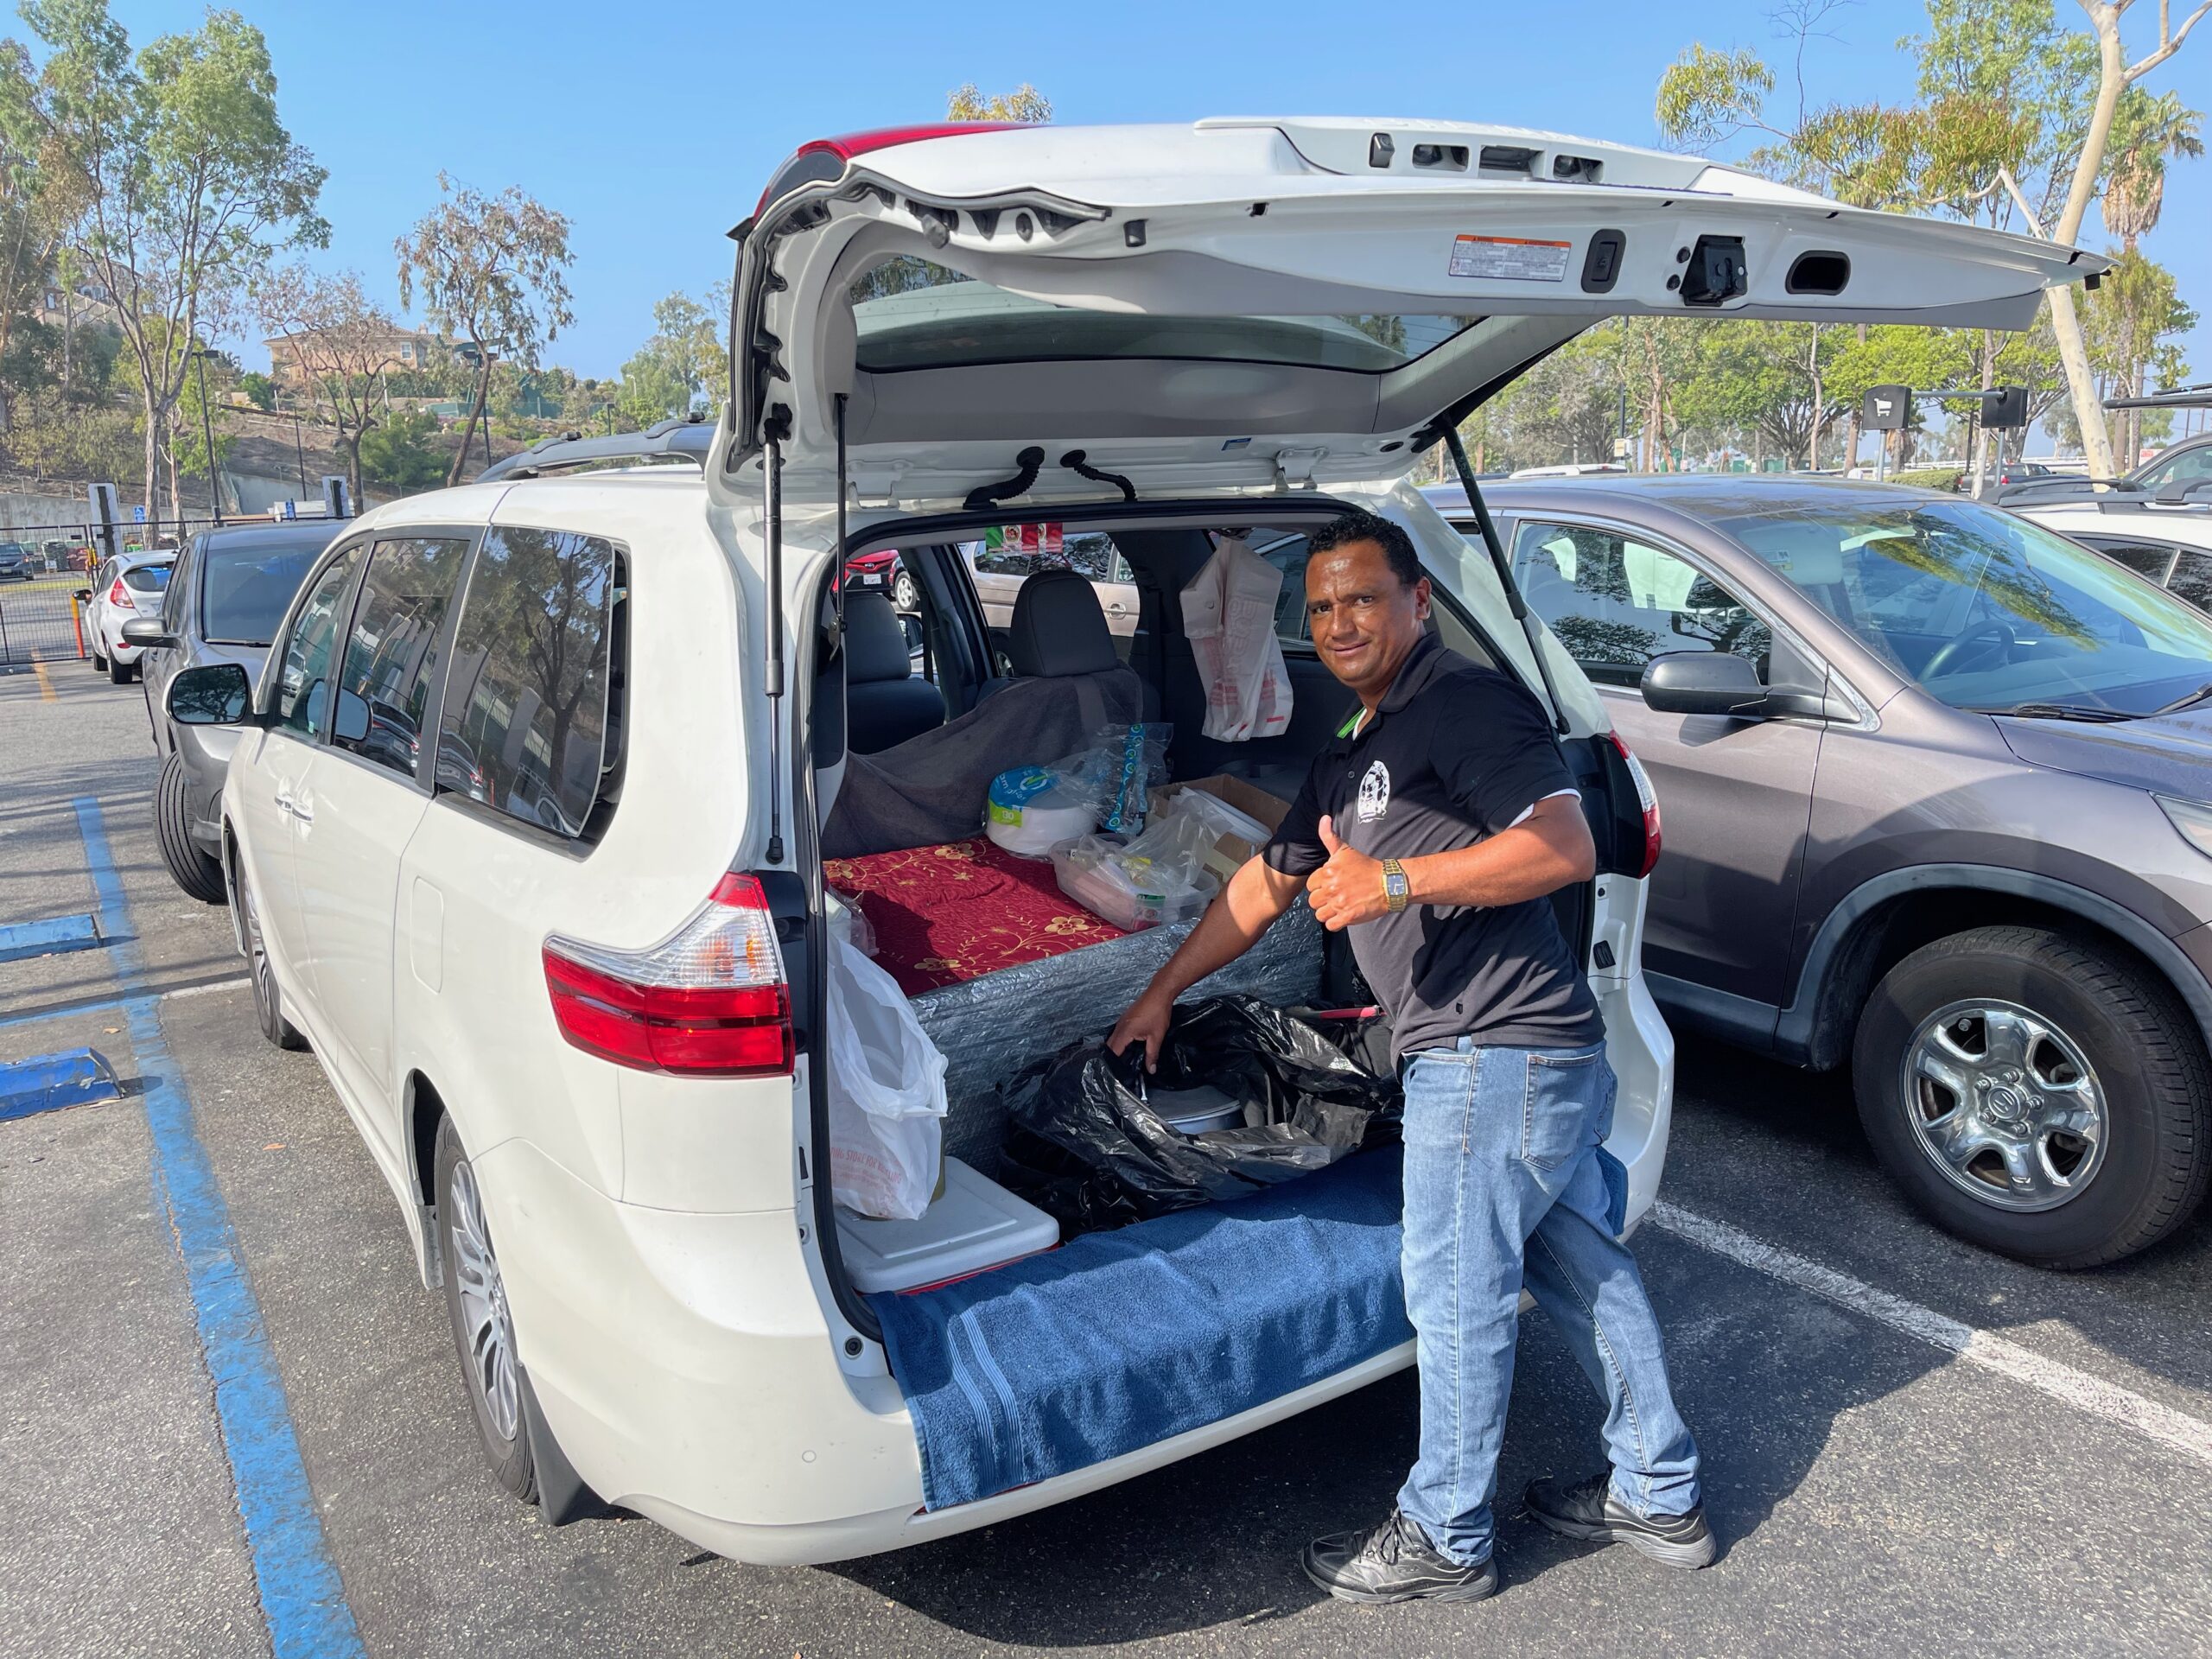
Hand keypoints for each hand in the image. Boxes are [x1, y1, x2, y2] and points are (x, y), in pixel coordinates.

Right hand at [1108, 986, 1173, 1072]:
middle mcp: (1119, 1026)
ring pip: (1113, 1039)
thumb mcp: (1156, 1037)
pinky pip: (1118, 1033)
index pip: (1113, 1051)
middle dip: (1112, 1058)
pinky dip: (1120, 1042)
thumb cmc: (1158, 1012)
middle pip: (1109, 1046)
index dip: (1114, 1063)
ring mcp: (1121, 1021)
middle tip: (1119, 1070)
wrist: (1159, 993)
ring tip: (1122, 1062)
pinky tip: (1128, 1047)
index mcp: (1124, 1032)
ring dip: (1116, 1049)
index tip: (1117, 1074)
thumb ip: (1152, 1055)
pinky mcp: (1125, 1019)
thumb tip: (1151, 1069)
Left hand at [1306, 815, 1388, 931]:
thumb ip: (1329, 836)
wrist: (1389, 882)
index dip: (1320, 886)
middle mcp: (1331, 888)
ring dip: (1328, 913)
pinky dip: (1335, 923)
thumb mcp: (1346, 849)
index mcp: (1328, 872)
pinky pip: (1330, 925)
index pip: (1310, 885)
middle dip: (1323, 900)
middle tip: (1336, 897)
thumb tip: (1324, 818)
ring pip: (1319, 915)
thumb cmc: (1367, 866)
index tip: (1332, 885)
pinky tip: (1343, 916)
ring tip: (1340, 907)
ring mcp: (1339, 903)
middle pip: (1313, 901)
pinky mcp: (1348, 917)